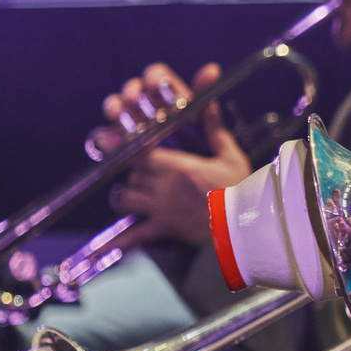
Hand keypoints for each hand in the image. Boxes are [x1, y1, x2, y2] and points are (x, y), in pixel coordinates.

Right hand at [96, 61, 204, 151]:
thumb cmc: (197, 139)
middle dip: (131, 93)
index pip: (156, 75)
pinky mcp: (119, 141)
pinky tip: (108, 140)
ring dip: (116, 109)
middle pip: (132, 90)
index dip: (154, 77)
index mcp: (166, 93)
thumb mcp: (201, 118)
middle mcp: (146, 103)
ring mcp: (130, 121)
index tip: (156, 84)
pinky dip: (106, 136)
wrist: (188, 173)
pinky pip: (106, 135)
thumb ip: (204, 94)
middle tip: (134, 100)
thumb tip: (212, 69)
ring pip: (117, 108)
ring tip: (118, 115)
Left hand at [100, 63, 250, 248]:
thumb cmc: (239, 189)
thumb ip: (215, 131)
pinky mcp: (162, 227)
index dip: (140, 153)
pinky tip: (107, 246)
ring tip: (134, 196)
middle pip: (134, 175)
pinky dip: (122, 240)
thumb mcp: (231, 157)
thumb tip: (208, 105)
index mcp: (178, 165)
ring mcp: (160, 207)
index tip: (139, 152)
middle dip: (137, 174)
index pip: (144, 154)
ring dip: (128, 196)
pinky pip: (136, 234)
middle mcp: (164, 185)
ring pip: (127, 197)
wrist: (243, 225)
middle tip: (147, 176)